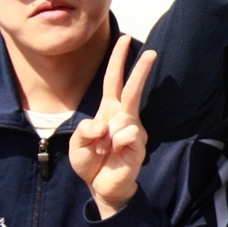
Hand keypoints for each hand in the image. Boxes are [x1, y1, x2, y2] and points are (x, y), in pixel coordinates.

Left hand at [69, 35, 155, 216]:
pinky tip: (114, 154)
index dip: (118, 60)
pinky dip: (116, 144)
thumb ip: (84, 131)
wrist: (101, 187)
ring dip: (107, 135)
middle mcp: (124, 116)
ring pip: (124, 117)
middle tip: (151, 52)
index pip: (114, 80)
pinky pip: (127, 135)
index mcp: (108, 111)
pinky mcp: (139, 145)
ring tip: (103, 150)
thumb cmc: (90, 162)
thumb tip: (105, 125)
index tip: (124, 39)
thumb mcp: (77, 145)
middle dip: (141, 70)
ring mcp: (134, 130)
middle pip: (132, 88)